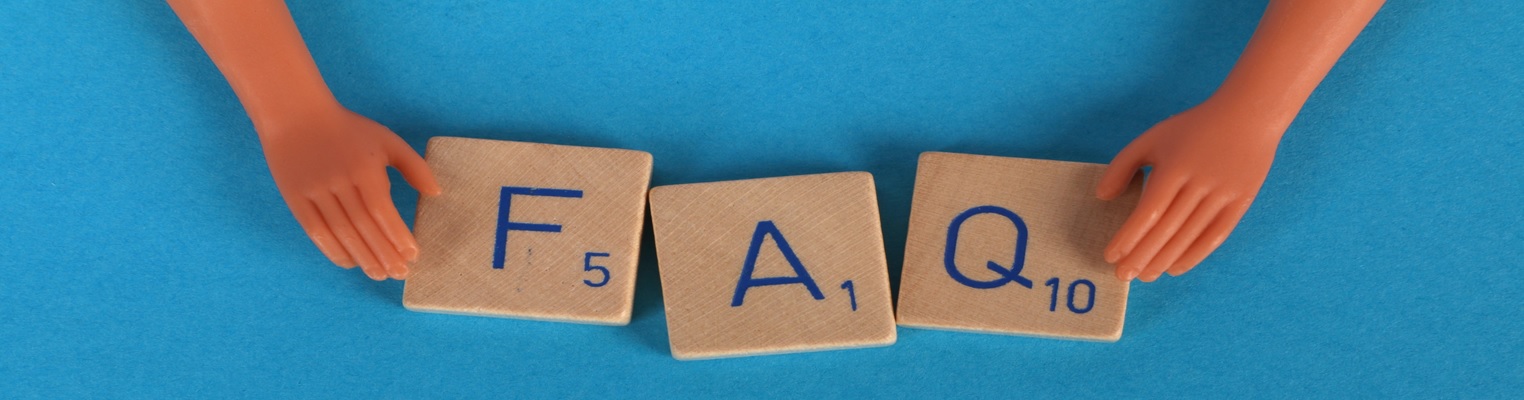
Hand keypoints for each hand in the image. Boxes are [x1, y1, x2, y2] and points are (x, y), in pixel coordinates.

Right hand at [258, 106, 440, 279]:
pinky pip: (316, 231)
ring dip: (362, 257)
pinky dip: (333, 250)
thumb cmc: (349, 130)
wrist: (296, 115)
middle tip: (399, 273)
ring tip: (379, 273)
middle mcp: (339, 181)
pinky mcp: (295, 198)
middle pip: (363, 226)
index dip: (397, 235)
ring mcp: (314, 191)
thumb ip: (414, 166)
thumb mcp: (387, 141)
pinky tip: (351, 262)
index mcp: (364, 168)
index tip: (413, 255)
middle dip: (383, 253)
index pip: (382, 210)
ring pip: (340, 232)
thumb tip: (436, 193)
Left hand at [1096, 99, 1283, 281]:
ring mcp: (1223, 194)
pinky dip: (1195, 255)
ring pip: (1189, 236)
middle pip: (1167, 229)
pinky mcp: (1241, 202)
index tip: (1110, 255)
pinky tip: (1175, 268)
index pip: (1148, 212)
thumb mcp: (1152, 138)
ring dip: (1164, 260)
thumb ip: (1123, 166)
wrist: (1248, 116)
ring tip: (1144, 276)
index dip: (1128, 237)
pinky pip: (1216, 236)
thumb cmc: (1192, 129)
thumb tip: (1102, 197)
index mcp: (1175, 167)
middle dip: (1141, 256)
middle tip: (1122, 275)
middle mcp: (1200, 183)